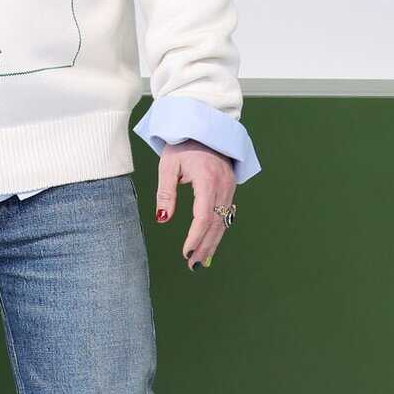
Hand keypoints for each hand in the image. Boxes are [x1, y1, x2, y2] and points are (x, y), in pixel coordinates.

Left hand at [154, 140, 236, 269]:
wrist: (205, 128)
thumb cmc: (183, 144)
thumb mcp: (168, 165)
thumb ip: (166, 192)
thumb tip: (163, 219)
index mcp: (207, 178)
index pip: (203, 216)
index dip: (195, 236)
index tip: (185, 252)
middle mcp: (223, 185)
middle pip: (216, 223)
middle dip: (205, 246)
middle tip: (193, 266)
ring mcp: (230, 187)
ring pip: (223, 221)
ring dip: (212, 242)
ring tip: (200, 261)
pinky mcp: (231, 188)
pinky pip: (226, 214)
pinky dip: (218, 231)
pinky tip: (209, 244)